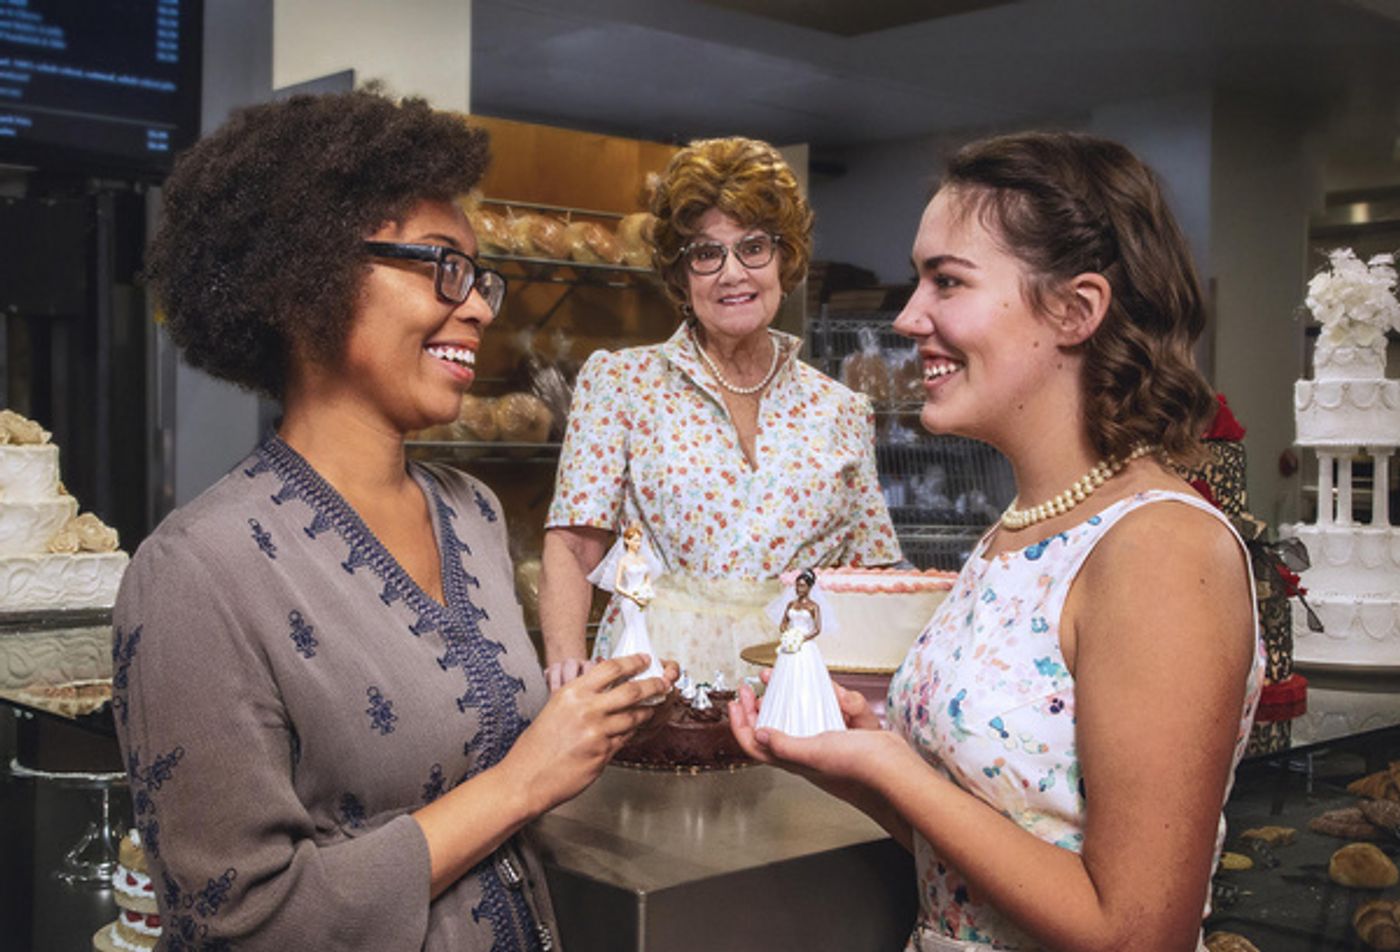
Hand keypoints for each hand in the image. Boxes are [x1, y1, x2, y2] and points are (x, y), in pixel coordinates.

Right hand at [503, 654, 670, 815]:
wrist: (526, 778)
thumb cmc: (535, 747)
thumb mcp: (556, 709)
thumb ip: (581, 698)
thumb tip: (604, 689)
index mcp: (573, 693)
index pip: (611, 668)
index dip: (633, 662)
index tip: (644, 660)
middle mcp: (587, 710)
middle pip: (632, 691)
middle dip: (653, 685)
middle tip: (663, 683)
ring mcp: (597, 733)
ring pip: (634, 717)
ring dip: (647, 712)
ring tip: (652, 708)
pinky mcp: (604, 754)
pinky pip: (626, 739)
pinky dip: (632, 733)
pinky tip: (634, 730)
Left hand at [728, 673, 907, 810]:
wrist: (897, 773)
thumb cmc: (858, 769)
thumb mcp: (815, 753)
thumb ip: (785, 745)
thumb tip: (759, 735)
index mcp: (795, 760)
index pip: (756, 745)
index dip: (741, 724)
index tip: (736, 701)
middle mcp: (808, 752)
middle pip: (776, 726)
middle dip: (763, 703)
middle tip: (756, 684)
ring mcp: (828, 742)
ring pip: (807, 714)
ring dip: (799, 695)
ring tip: (792, 679)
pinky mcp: (848, 734)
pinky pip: (835, 710)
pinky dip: (837, 700)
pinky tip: (841, 698)